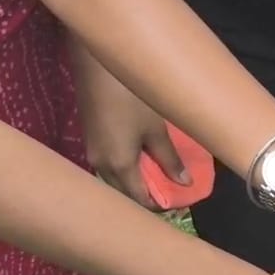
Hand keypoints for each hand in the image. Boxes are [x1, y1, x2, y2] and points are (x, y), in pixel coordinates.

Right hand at [72, 42, 187, 209]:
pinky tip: (141, 161)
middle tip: (172, 191)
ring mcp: (92, 152)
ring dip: (135, 182)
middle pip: (124, 193)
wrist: (96, 69)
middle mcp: (100, 165)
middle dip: (147, 196)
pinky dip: (125, 169)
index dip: (160, 205)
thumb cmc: (132, 99)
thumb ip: (170, 159)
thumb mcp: (156, 130)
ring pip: (114, 179)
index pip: (139, 199)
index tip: (180, 201)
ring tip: (159, 178)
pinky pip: (108, 165)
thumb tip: (185, 182)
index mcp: (118, 166)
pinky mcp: (90, 139)